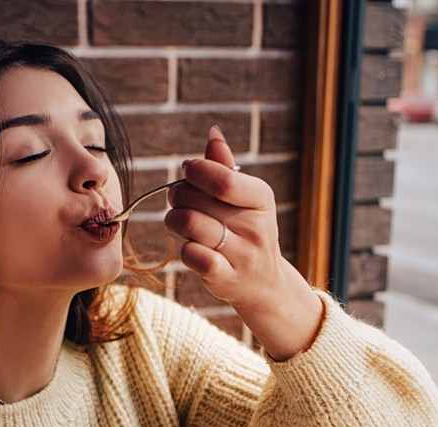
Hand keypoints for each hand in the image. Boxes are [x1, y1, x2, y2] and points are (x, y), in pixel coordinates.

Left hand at [164, 126, 322, 359]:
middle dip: (178, 195)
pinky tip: (191, 247)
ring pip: (189, 224)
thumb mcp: (245, 198)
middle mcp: (255, 226)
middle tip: (178, 199)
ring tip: (178, 221)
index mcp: (261, 199)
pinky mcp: (225, 277)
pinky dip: (184, 249)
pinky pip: (190, 255)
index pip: (223, 179)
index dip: (195, 171)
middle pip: (196, 199)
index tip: (186, 171)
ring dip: (174, 220)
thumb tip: (213, 133)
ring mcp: (242, 254)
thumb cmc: (247, 231)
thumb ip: (225, 166)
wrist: (263, 282)